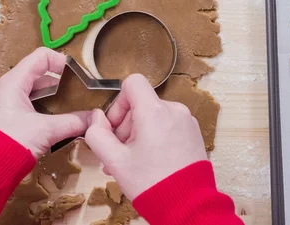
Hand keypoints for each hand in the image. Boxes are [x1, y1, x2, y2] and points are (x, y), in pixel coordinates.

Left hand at [0, 47, 94, 158]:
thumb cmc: (10, 143)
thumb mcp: (45, 130)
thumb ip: (72, 122)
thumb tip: (94, 119)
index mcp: (14, 82)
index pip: (42, 57)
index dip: (62, 62)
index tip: (79, 76)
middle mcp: (10, 88)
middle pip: (42, 76)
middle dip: (63, 85)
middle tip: (81, 97)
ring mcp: (8, 104)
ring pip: (38, 94)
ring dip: (57, 101)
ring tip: (75, 112)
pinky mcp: (9, 119)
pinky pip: (33, 107)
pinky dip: (48, 112)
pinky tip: (61, 124)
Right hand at [85, 74, 207, 199]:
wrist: (187, 207)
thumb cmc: (151, 183)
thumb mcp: (114, 160)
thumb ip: (96, 134)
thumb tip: (96, 118)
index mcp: (155, 111)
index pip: (132, 83)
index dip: (118, 102)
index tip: (115, 126)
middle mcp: (174, 110)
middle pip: (141, 103)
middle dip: (126, 125)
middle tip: (120, 153)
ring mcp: (186, 122)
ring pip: (154, 116)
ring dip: (139, 134)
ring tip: (134, 162)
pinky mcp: (193, 134)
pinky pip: (168, 126)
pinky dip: (156, 138)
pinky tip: (150, 162)